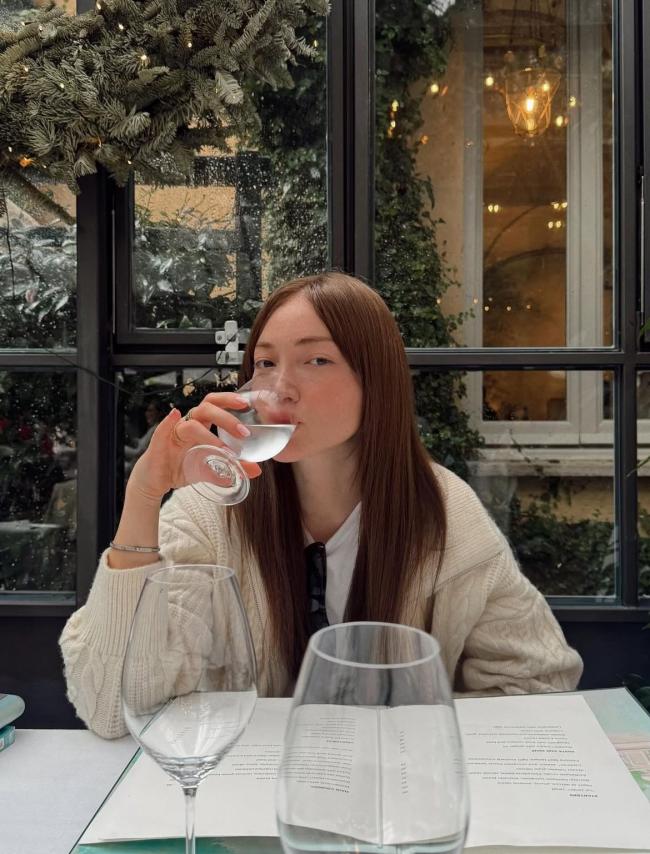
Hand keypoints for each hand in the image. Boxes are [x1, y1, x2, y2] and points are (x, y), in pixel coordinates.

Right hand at [128, 393, 262, 501]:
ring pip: (191, 423)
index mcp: (200, 425)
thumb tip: (256, 470)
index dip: (229, 400)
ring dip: (209, 434)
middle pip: (206, 408)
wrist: (156, 482)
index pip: (215, 405)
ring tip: (223, 449)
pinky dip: (169, 421)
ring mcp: (173, 432)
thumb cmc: (181, 468)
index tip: (247, 404)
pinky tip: (175, 415)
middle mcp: (188, 423)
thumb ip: (232, 467)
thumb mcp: (211, 469)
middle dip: (226, 417)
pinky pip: (163, 429)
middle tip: (244, 432)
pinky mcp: (159, 443)